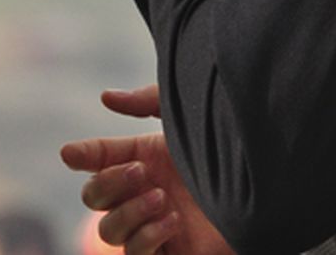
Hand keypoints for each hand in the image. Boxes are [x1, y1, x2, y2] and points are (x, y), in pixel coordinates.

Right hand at [61, 84, 233, 254]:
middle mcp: (143, 193)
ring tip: (164, 199)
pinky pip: (135, 254)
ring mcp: (153, 226)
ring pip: (108, 229)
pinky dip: (147, 237)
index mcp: (144, 158)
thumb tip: (105, 97)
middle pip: (93, 196)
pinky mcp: (168, 254)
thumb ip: (147, 102)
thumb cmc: (229, 150)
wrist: (264, 190)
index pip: (98, 158)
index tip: (71, 153)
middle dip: (109, 184)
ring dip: (130, 212)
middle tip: (143, 172)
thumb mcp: (186, 119)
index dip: (83, 155)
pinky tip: (173, 221)